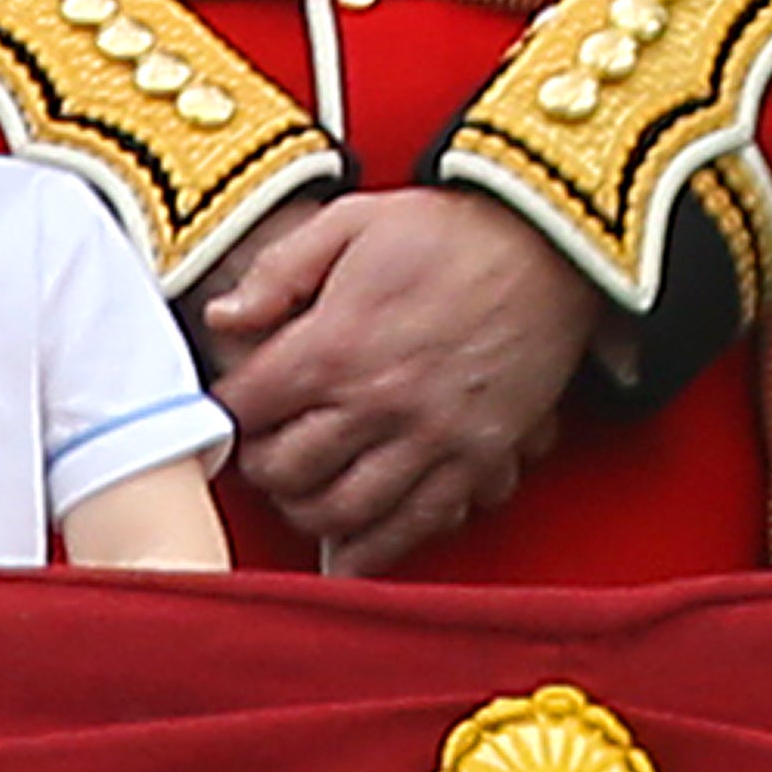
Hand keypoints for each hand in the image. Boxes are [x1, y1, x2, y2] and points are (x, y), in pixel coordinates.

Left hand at [197, 186, 599, 575]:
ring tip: (307, 494)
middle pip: (286, 472)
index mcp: (334, 345)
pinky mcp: (477, 459)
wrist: (549, 245)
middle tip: (269, 454)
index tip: (236, 410)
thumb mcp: (350, 222)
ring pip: (342, 512)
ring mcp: (429, 438)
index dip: (228, 415)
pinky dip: (377, 550)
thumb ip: (278, 272)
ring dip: (310, 513)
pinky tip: (354, 549)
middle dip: (265, 468)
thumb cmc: (449, 232)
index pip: (246, 411)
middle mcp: (376, 403)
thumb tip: (223, 319)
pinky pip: (417, 526)